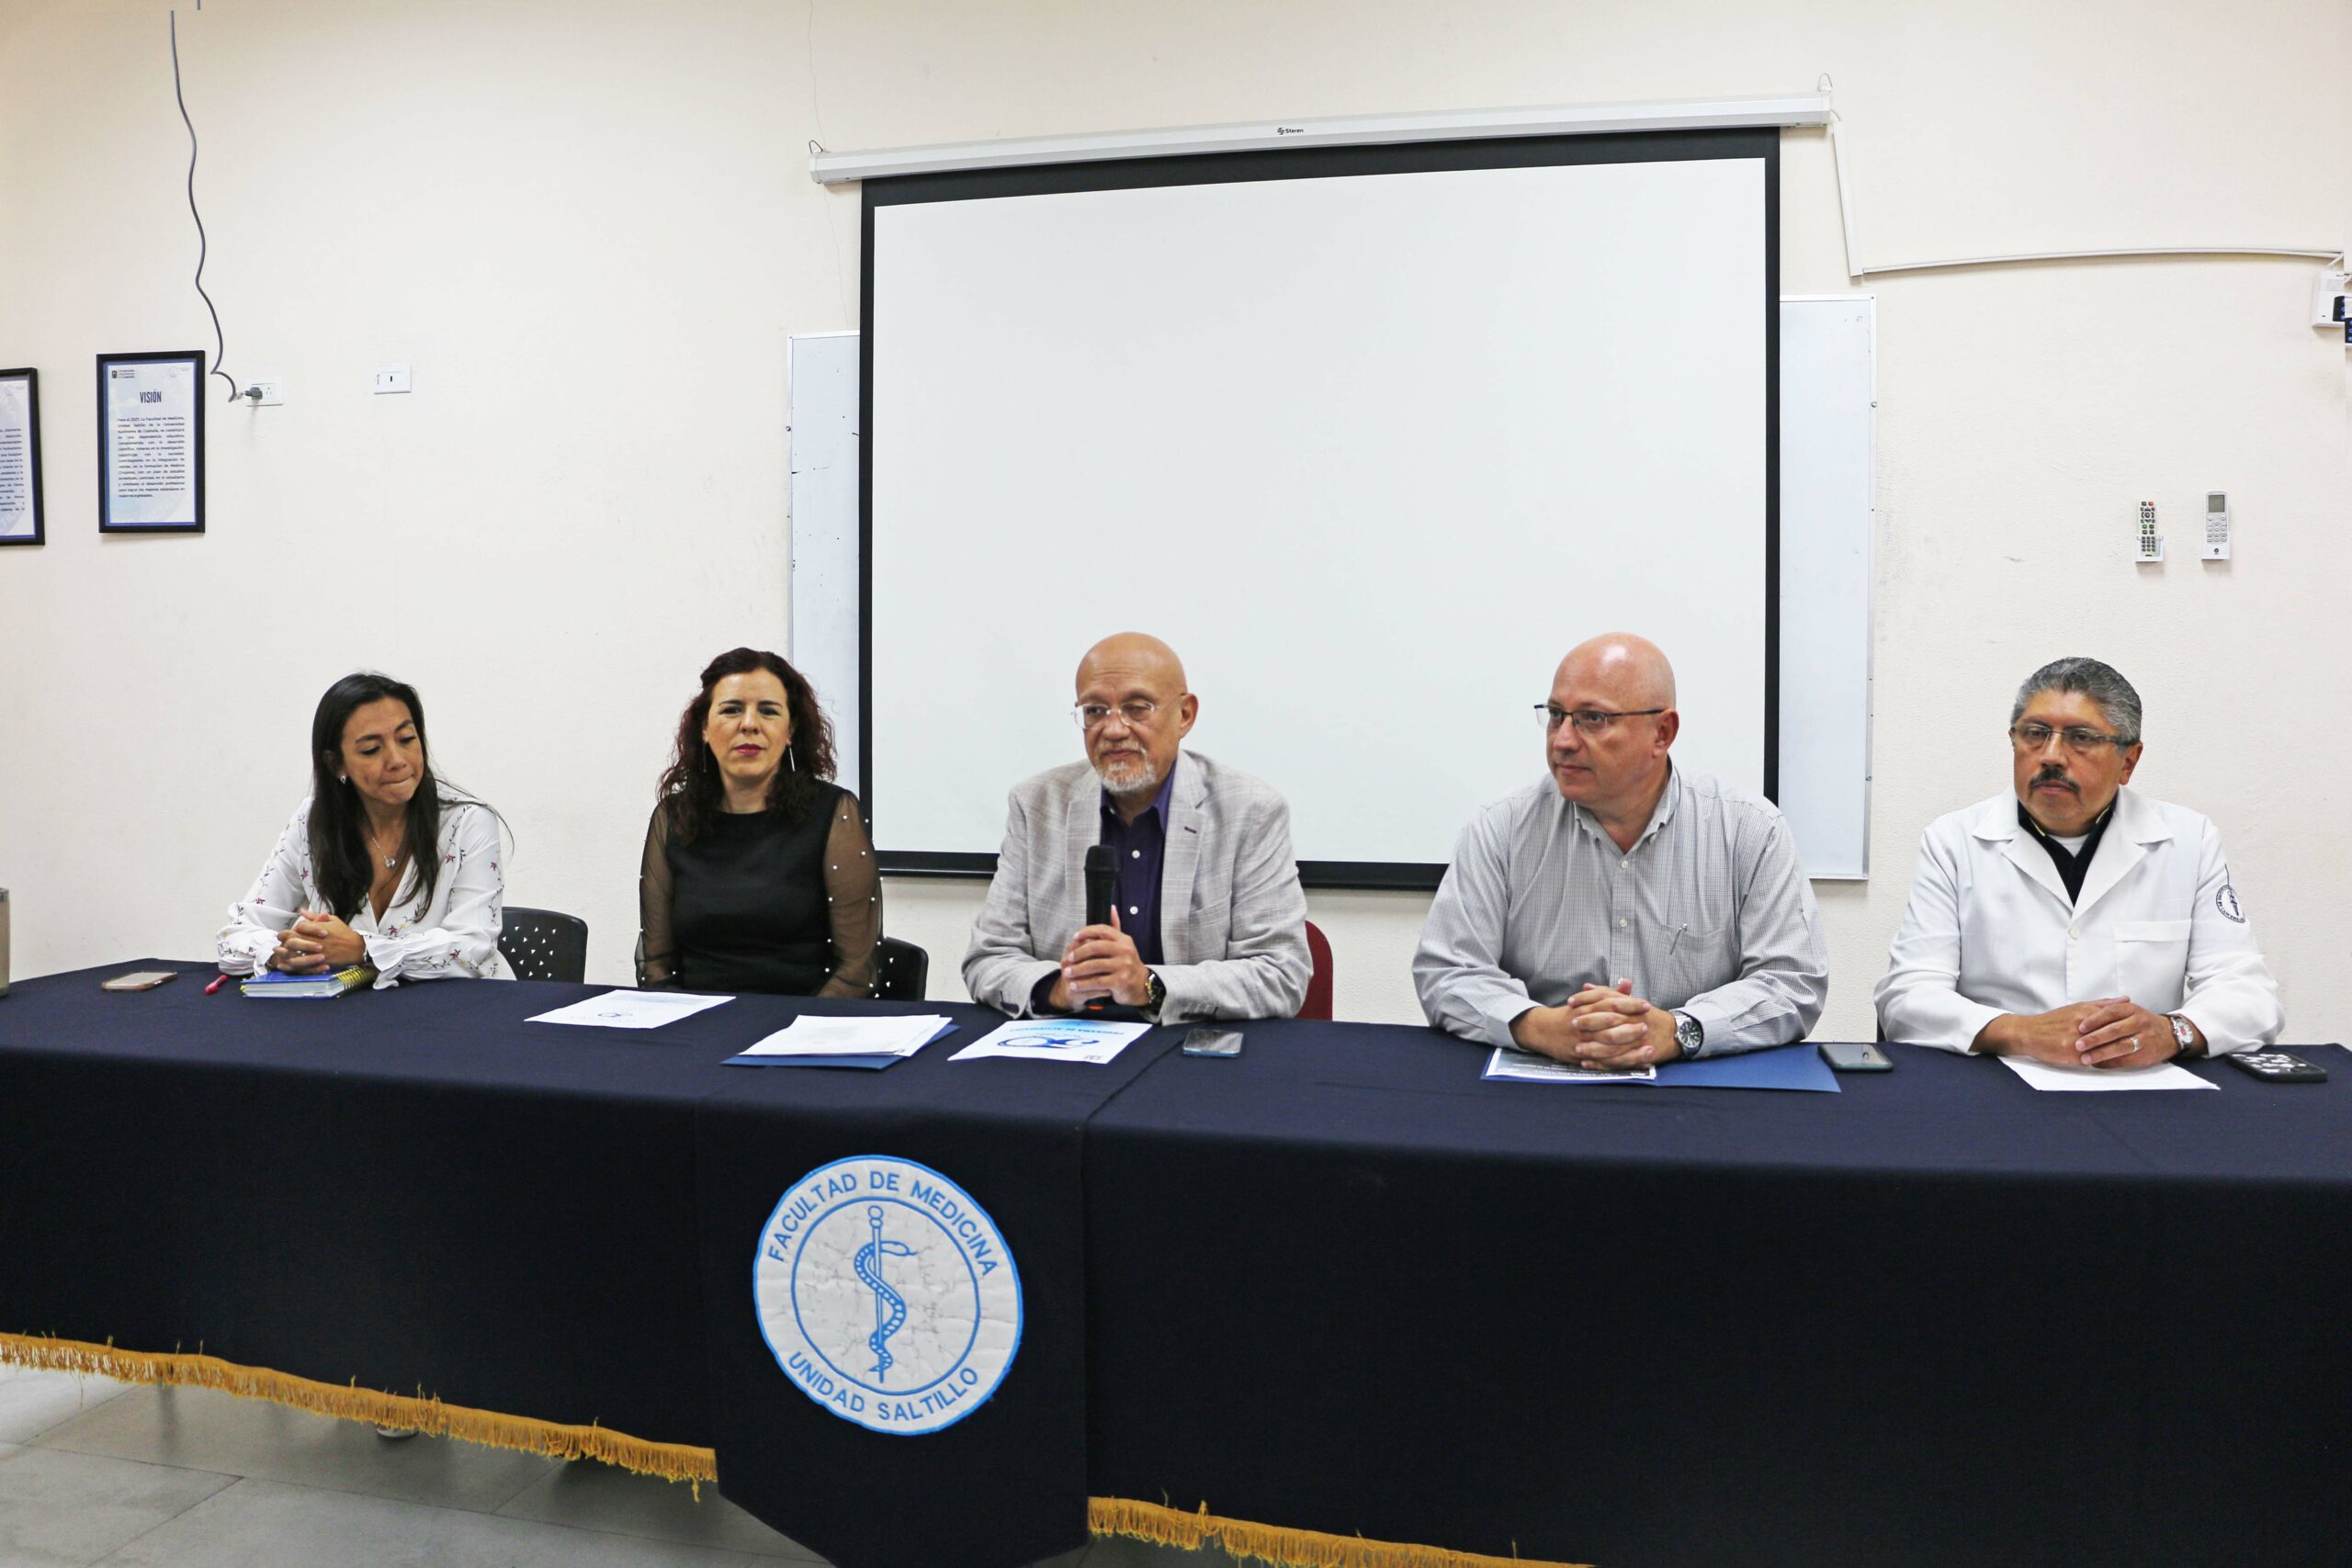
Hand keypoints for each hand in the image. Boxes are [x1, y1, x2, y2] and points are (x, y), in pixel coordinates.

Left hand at [287, 910, 366, 971]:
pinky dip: (291, 966)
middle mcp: (316, 941)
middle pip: (293, 940)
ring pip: (295, 954)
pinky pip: (302, 965)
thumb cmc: (345, 933)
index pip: (299, 927)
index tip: (284, 933)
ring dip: (285, 953)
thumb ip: (316, 916)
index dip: (289, 930)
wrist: (357, 948)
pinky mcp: (320, 963)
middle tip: (279, 942)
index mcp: (318, 929)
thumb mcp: (333, 920)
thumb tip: (302, 911)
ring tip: (278, 953)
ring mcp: (317, 953)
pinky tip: (284, 965)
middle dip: (283, 940)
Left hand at [1053, 909, 1150, 1009]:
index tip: (1075, 937)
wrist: (1140, 984)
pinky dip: (1083, 984)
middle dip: (1079, 953)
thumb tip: (1111, 907)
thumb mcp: (1123, 944)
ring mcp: (1124, 966)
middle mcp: (1125, 951)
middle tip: (1068, 958)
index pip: (1102, 930)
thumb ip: (1115, 927)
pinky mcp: (1121, 981)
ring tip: (1067, 973)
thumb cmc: (1126, 963)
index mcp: (1123, 940)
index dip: (1086, 932)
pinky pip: (1097, 981)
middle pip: (1096, 947)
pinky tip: (1074, 985)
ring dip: (1078, 970)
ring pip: (1095, 965)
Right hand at [1511, 980, 1679, 1069]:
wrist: (1543, 1030)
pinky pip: (1605, 1063)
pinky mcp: (1583, 1057)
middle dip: (1630, 1027)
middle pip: (1610, 1025)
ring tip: (1649, 1049)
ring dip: (1630, 1049)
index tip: (1646, 1006)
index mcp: (1588, 1007)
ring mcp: (1583, 1042)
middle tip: (1646, 1027)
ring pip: (1608, 1046)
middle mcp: (1585, 1024)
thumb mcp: (1587, 1000)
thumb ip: (1610, 993)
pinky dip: (1621, 1064)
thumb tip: (1628, 983)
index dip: (1630, 1005)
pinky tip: (1638, 1065)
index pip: (1611, 1003)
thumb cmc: (1570, 1014)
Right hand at [1973, 1000, 2173, 1068]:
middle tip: (2150, 1042)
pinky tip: (2118, 1065)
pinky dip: (2107, 1062)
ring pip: (2107, 1046)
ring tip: (2138, 1054)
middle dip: (2132, 1037)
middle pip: (2115, 1032)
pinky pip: (2093, 1059)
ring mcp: (2077, 1040)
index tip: (2147, 1026)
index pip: (2116, 1017)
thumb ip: (2103, 1004)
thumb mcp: (2077, 1007)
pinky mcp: (2071, 1054)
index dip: (2133, 1023)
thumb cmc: (2053, 1021)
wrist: (2028, 1032)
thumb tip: (2125, 999)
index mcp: (2087, 1012)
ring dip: (2123, 1051)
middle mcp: (2084, 1025)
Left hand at [2073, 998, 2185, 1069]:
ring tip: (2085, 1058)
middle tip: (2078, 1044)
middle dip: (2095, 1038)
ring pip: (2121, 1047)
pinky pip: (2125, 1060)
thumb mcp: (2129, 1010)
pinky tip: (2097, 1064)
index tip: (2080, 1027)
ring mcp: (2144, 1039)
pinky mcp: (2146, 1055)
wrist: (2169, 1035)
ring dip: (2101, 1054)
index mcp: (2132, 1010)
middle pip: (2115, 1030)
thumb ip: (2109, 1009)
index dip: (2094, 1020)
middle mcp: (2140, 1023)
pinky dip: (2110, 1063)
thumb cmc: (2141, 1022)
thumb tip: (2083, 1013)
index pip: (2111, 1012)